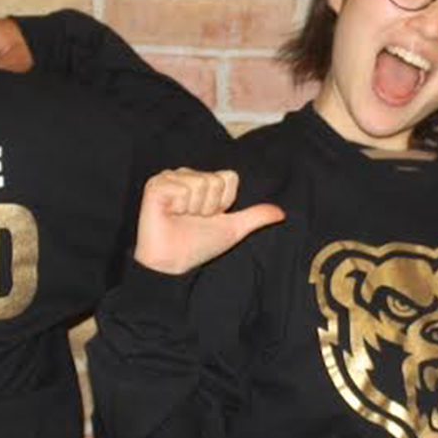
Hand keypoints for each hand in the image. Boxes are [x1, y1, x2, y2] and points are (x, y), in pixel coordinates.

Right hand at [134, 169, 284, 275]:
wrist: (174, 263)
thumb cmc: (199, 244)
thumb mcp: (233, 229)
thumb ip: (255, 217)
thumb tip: (281, 213)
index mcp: (203, 180)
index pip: (230, 178)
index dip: (224, 202)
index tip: (210, 217)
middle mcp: (186, 175)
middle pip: (216, 181)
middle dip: (210, 206)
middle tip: (193, 219)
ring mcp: (169, 178)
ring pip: (201, 184)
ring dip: (194, 208)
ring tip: (181, 217)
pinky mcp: (155, 186)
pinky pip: (182, 189)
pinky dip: (179, 207)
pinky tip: (169, 214)